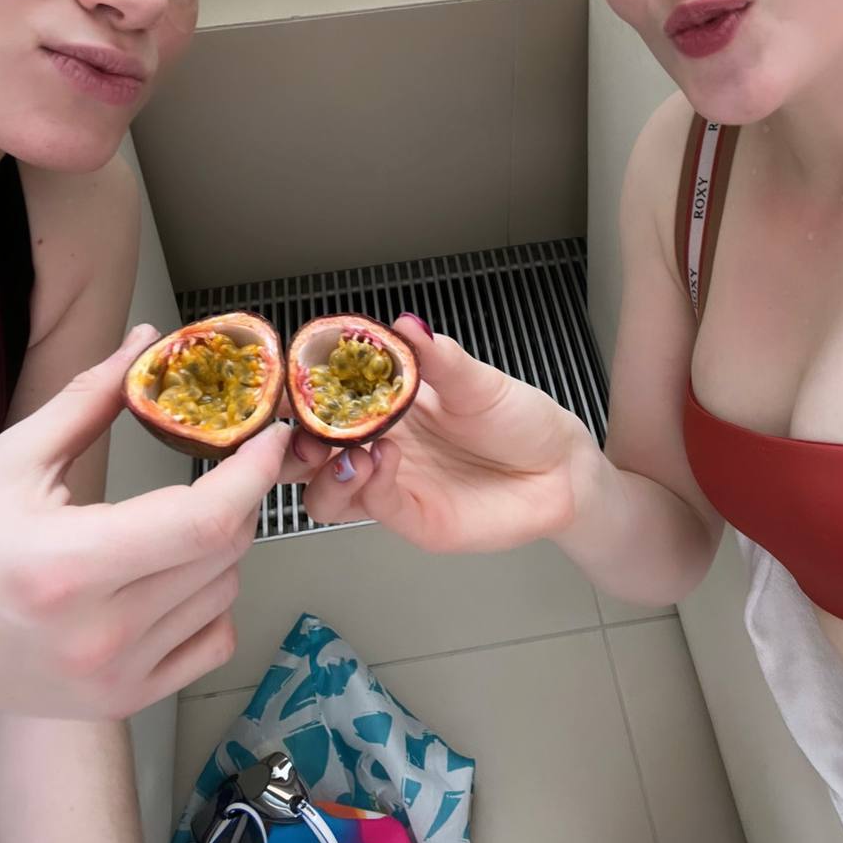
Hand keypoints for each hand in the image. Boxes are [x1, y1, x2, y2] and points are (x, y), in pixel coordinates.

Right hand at [0, 325, 286, 718]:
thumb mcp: (13, 464)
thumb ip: (88, 399)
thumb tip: (146, 340)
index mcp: (68, 567)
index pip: (204, 520)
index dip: (252, 473)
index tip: (268, 438)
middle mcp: (102, 633)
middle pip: (226, 550)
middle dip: (238, 497)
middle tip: (221, 471)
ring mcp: (119, 676)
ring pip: (227, 591)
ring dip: (224, 546)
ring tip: (176, 525)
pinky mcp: (129, 699)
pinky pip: (215, 639)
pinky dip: (213, 601)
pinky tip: (174, 578)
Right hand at [279, 315, 597, 552]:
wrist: (561, 469)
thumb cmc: (519, 420)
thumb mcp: (477, 382)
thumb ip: (437, 359)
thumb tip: (405, 322)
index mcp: (382, 406)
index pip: (320, 403)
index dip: (293, 394)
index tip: (281, 377)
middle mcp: (376, 448)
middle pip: (303, 457)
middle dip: (285, 445)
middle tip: (295, 426)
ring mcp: (391, 488)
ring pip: (323, 494)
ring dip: (323, 472)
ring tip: (349, 449)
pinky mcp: (414, 520)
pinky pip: (373, 507)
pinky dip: (368, 484)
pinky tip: (382, 459)